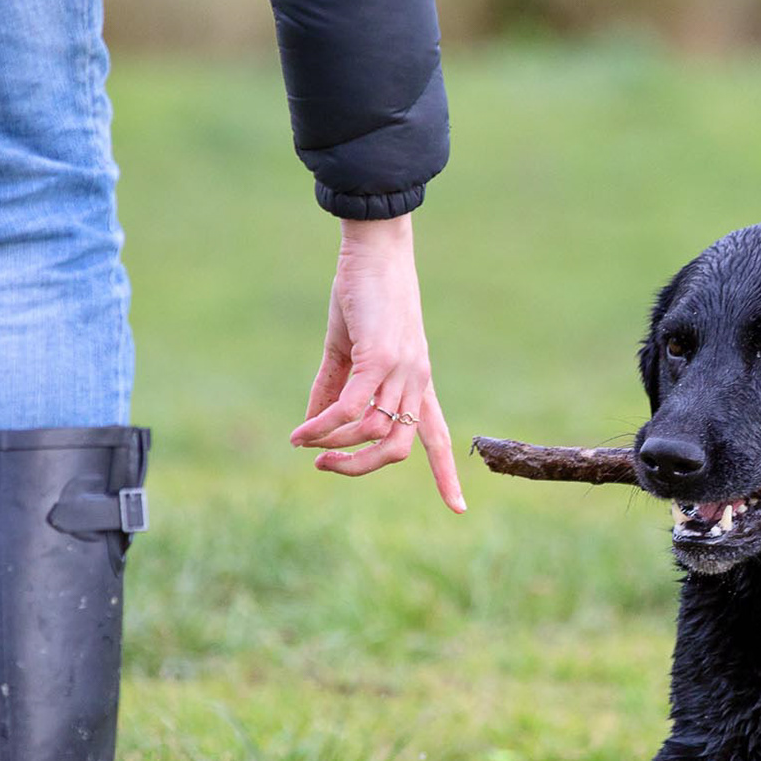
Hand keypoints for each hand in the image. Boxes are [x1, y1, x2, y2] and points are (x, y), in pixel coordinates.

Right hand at [290, 214, 464, 510]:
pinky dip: (323, 426)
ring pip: (373, 433)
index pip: (437, 436)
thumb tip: (314, 428)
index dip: (447, 475)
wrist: (375, 250)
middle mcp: (415, 381)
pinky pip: (350, 409)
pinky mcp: (379, 358)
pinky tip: (301, 432)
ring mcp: (400, 371)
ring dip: (336, 445)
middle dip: (361, 468)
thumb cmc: (364, 293)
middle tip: (324, 466)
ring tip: (306, 442)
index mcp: (416, 381)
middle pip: (397, 449)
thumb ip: (334, 387)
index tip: (459, 511)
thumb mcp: (350, 347)